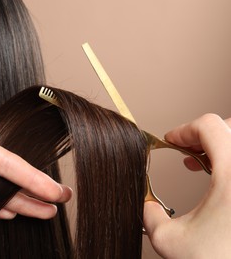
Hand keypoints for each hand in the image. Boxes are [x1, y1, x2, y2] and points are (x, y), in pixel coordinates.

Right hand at [144, 114, 230, 257]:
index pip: (209, 126)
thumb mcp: (171, 241)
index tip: (170, 141)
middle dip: (203, 136)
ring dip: (220, 146)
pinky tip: (220, 180)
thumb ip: (149, 216)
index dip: (183, 130)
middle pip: (230, 127)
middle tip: (187, 152)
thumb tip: (146, 206)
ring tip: (201, 164)